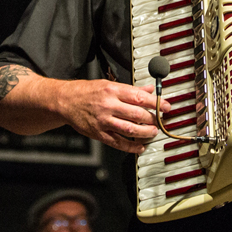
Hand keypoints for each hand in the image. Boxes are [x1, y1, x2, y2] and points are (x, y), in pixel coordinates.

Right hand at [52, 79, 170, 153]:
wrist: (65, 101)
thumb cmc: (87, 91)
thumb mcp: (109, 84)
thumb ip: (130, 89)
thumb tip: (149, 90)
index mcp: (113, 90)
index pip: (140, 97)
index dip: (156, 103)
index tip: (166, 107)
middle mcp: (109, 105)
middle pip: (137, 114)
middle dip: (153, 119)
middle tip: (160, 121)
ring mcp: (104, 121)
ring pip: (130, 130)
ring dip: (145, 133)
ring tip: (152, 132)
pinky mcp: (99, 133)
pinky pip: (118, 143)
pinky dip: (131, 147)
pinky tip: (140, 146)